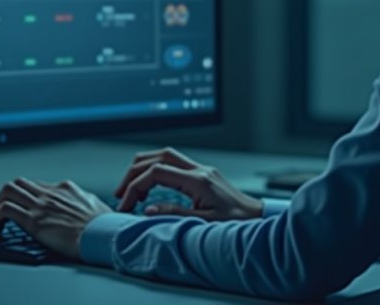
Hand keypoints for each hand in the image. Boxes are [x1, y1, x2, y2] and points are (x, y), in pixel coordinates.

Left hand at [0, 178, 112, 259]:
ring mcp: (41, 205)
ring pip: (7, 190)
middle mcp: (50, 193)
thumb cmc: (104, 226)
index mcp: (65, 189)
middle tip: (1, 209)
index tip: (22, 207)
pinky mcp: (34, 221)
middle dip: (6, 195)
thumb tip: (82, 205)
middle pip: (18, 183)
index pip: (37, 185)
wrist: (104, 235)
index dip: (26, 197)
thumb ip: (83, 202)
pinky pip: (5, 210)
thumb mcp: (95, 206)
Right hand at [114, 147, 262, 220]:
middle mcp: (200, 170)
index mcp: (199, 181)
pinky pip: (173, 164)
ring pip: (164, 155)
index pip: (156, 172)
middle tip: (121, 193)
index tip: (127, 204)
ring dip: (143, 168)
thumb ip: (175, 214)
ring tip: (132, 190)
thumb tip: (149, 209)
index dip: (136, 186)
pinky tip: (151, 188)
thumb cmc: (237, 223)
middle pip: (157, 157)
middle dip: (133, 173)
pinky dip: (156, 171)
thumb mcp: (204, 223)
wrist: (258, 219)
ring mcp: (202, 169)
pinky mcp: (203, 174)